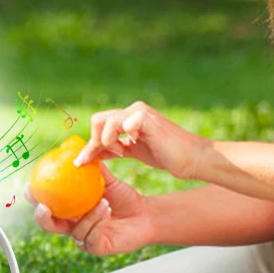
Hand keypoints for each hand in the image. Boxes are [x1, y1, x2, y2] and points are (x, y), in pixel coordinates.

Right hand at [26, 165, 153, 255]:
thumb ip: (92, 167)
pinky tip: (106, 211)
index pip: (45, 204)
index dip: (34, 197)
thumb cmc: (124, 197)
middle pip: (48, 225)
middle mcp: (72, 224)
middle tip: (44, 208)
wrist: (146, 213)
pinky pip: (91, 237)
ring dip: (87, 216)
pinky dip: (98, 223)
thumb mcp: (106, 180)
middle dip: (42, 218)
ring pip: (74, 231)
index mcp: (68, 208)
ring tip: (102, 202)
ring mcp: (83, 238)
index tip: (30, 187)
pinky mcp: (97, 247)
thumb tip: (78, 150)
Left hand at [74, 100, 210, 179]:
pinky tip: (130, 147)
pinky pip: (123, 123)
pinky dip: (119, 138)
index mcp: (128, 116)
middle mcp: (133, 110)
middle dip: (96, 142)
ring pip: (105, 121)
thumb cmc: (165, 155)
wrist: (192, 159)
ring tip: (121, 152)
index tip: (81, 162)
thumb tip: (92, 153)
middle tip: (110, 156)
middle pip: (97, 119)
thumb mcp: (132, 151)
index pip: (99, 124)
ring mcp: (140, 113)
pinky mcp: (147, 120)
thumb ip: (113, 148)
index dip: (90, 144)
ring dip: (106, 141)